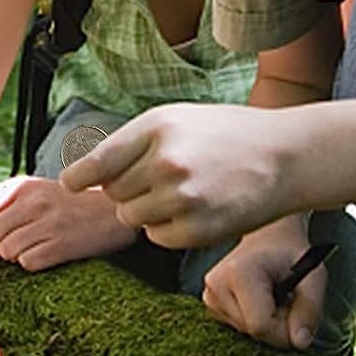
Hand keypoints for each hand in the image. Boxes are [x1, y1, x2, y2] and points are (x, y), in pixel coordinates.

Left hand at [0, 176, 134, 270]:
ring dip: (16, 254)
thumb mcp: (37, 188)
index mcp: (23, 186)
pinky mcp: (62, 245)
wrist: (116, 209)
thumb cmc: (72, 201)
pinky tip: (49, 252)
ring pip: (5, 251)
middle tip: (16, 240)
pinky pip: (27, 263)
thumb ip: (4, 197)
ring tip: (35, 245)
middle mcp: (33, 202)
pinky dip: (34, 263)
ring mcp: (48, 223)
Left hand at [60, 103, 295, 248]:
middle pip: (113, 193)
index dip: (79, 177)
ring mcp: (182, 197)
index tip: (69, 184)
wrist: (286, 157)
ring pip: (131, 217)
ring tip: (183, 192)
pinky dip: (169, 229)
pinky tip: (196, 210)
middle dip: (128, 189)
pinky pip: (157, 237)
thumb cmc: (229, 134)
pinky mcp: (197, 229)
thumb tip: (87, 175)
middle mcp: (166, 161)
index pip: (99, 161)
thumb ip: (135, 142)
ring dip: (147, 210)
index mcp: (158, 127)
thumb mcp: (180, 119)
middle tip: (163, 178)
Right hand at [201, 216, 321, 350]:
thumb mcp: (313, 276)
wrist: (269, 238)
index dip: (285, 331)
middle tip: (288, 300)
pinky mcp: (210, 303)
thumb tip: (300, 343)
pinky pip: (238, 328)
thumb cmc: (291, 253)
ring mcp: (209, 295)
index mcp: (238, 273)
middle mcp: (216, 285)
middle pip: (253, 331)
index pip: (261, 326)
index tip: (299, 316)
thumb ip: (310, 308)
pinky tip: (260, 300)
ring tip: (275, 297)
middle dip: (277, 325)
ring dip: (267, 323)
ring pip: (246, 333)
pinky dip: (255, 320)